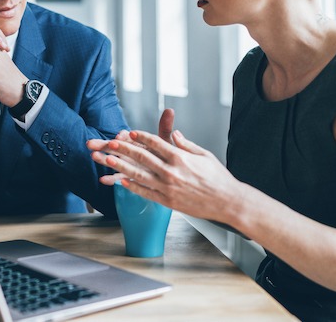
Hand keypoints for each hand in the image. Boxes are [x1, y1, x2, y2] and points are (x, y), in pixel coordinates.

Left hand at [88, 128, 241, 222]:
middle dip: (124, 149)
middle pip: (143, 157)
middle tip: (110, 143)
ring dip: (121, 167)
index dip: (141, 137)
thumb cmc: (217, 177)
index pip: (156, 143)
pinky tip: (121, 182)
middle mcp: (171, 171)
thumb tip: (175, 133)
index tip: (130, 132)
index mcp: (180, 157)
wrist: (227, 202)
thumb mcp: (203, 155)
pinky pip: (146, 193)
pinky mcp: (167, 201)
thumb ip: (186, 144)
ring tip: (108, 160)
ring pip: (139, 175)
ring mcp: (168, 187)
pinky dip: (133, 187)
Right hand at [89, 108, 176, 185]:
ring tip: (94, 156)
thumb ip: (165, 128)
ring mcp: (128, 164)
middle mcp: (130, 152)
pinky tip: (103, 180)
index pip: (128, 137)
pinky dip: (110, 179)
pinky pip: (118, 178)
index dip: (123, 136)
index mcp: (137, 142)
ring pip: (113, 161)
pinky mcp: (128, 175)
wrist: (168, 171)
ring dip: (103, 159)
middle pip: (115, 147)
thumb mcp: (166, 141)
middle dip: (103, 144)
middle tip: (91, 143)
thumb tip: (169, 110)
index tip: (120, 135)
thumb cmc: (167, 154)